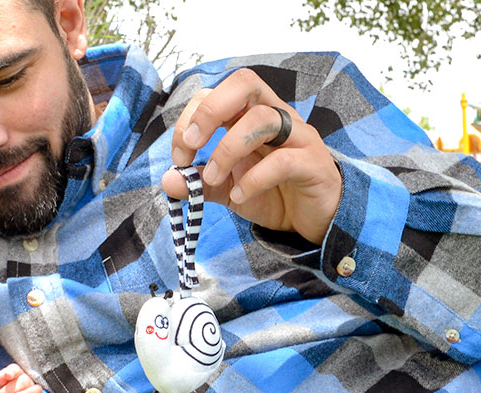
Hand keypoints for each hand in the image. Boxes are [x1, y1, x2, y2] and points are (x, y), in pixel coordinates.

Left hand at [165, 68, 341, 244]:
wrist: (313, 222)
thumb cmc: (272, 195)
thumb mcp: (228, 189)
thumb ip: (200, 183)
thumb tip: (167, 179)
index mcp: (252, 114)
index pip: (218, 93)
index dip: (192, 117)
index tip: (180, 155)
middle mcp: (277, 116)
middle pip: (245, 83)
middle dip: (210, 110)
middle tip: (193, 145)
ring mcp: (299, 137)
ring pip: (263, 119)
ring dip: (228, 148)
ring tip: (213, 177)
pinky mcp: (313, 164)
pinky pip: (283, 161)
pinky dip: (254, 179)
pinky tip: (241, 195)